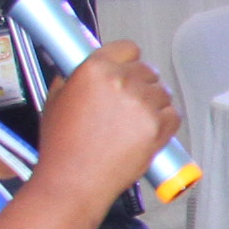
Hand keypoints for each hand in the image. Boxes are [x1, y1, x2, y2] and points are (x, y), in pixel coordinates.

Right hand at [35, 42, 178, 215]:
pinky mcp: (157, 127)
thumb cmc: (63, 147)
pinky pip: (173, 114)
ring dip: (154, 102)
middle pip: (148, 69)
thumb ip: (73, 78)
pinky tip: (148, 129)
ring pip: (163, 92)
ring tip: (135, 120)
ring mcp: (142, 105)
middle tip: (129, 101)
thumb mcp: (55, 100)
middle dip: (140, 82)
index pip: (127, 48)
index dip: (127, 58)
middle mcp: (121, 83)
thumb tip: (83, 68)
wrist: (73, 181)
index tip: (126, 66)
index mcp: (95, 70)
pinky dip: (165, 120)